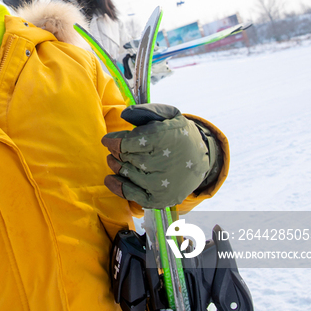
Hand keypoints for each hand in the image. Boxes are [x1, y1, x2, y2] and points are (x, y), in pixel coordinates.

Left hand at [101, 104, 218, 208]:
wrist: (203, 160)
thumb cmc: (180, 135)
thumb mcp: (169, 115)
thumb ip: (146, 111)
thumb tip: (124, 114)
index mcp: (163, 140)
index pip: (126, 143)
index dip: (112, 141)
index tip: (107, 140)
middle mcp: (161, 163)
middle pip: (124, 158)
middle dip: (116, 152)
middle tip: (115, 149)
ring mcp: (160, 184)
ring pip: (126, 173)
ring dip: (116, 165)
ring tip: (114, 159)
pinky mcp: (159, 199)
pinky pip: (131, 194)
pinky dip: (118, 186)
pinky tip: (110, 178)